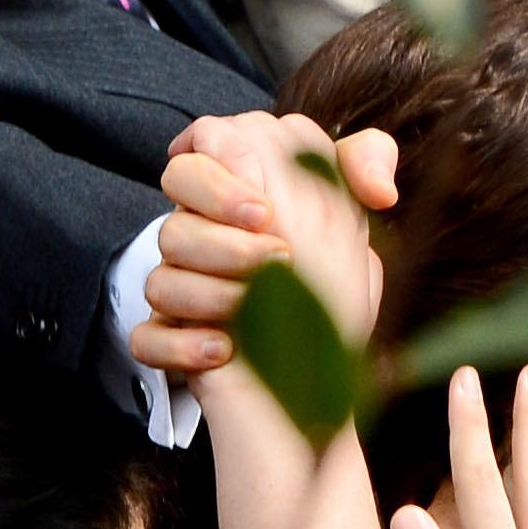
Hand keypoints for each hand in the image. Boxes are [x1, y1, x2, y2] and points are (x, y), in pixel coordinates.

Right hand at [131, 112, 398, 372]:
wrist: (318, 387)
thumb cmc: (332, 300)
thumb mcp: (356, 225)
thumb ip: (363, 171)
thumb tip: (380, 188)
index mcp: (236, 195)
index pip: (206, 141)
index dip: (226, 168)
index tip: (269, 211)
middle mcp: (203, 234)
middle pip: (172, 193)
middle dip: (217, 220)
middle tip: (273, 251)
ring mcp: (181, 288)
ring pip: (161, 271)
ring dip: (214, 292)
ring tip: (260, 310)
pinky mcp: (169, 339)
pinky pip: (147, 335)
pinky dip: (183, 344)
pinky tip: (223, 349)